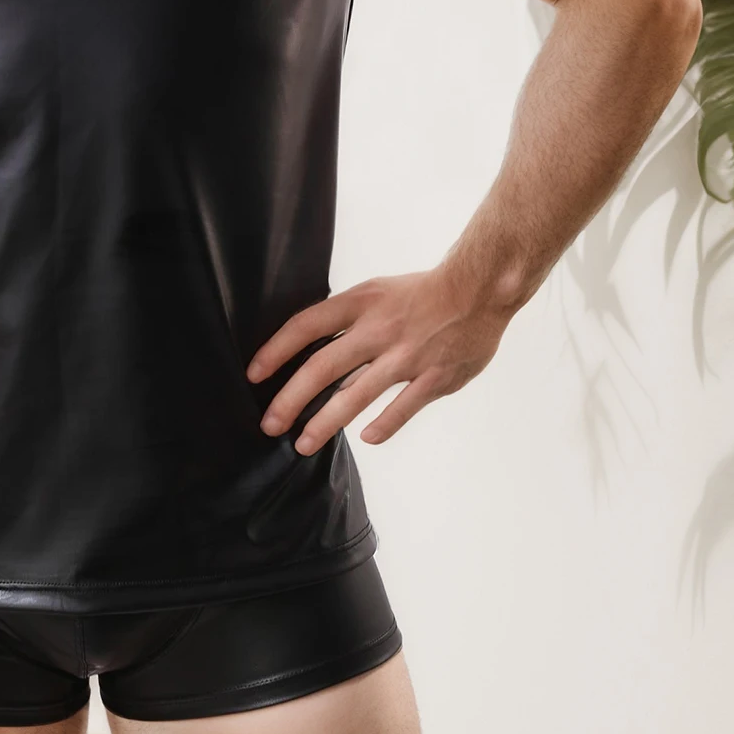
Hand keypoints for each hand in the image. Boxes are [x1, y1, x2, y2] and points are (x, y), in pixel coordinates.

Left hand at [246, 265, 514, 453]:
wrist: (479, 289)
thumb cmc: (422, 293)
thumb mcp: (376, 293)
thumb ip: (347, 321)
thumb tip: (311, 348)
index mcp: (360, 303)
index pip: (306, 326)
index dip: (276, 351)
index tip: (254, 374)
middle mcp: (378, 329)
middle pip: (322, 367)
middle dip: (290, 399)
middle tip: (269, 425)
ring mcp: (407, 356)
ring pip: (356, 394)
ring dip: (325, 422)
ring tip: (303, 444)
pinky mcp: (435, 377)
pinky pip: (403, 406)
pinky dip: (384, 424)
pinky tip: (367, 438)